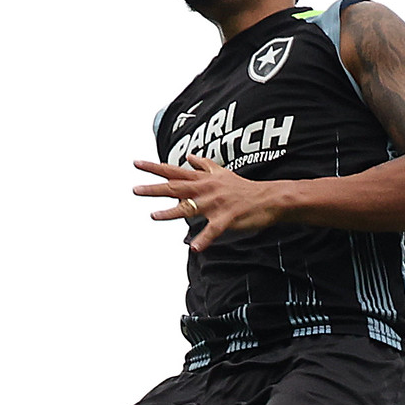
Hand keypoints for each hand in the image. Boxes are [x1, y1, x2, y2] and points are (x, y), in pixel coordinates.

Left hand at [134, 155, 286, 250]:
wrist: (268, 198)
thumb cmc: (244, 188)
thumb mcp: (222, 172)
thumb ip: (203, 165)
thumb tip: (188, 157)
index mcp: (203, 180)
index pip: (174, 171)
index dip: (154, 167)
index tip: (136, 163)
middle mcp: (206, 190)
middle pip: (176, 188)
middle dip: (154, 188)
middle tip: (136, 189)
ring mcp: (215, 205)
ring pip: (189, 208)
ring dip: (171, 212)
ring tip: (154, 216)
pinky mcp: (227, 219)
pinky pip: (212, 231)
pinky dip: (203, 239)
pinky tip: (194, 247)